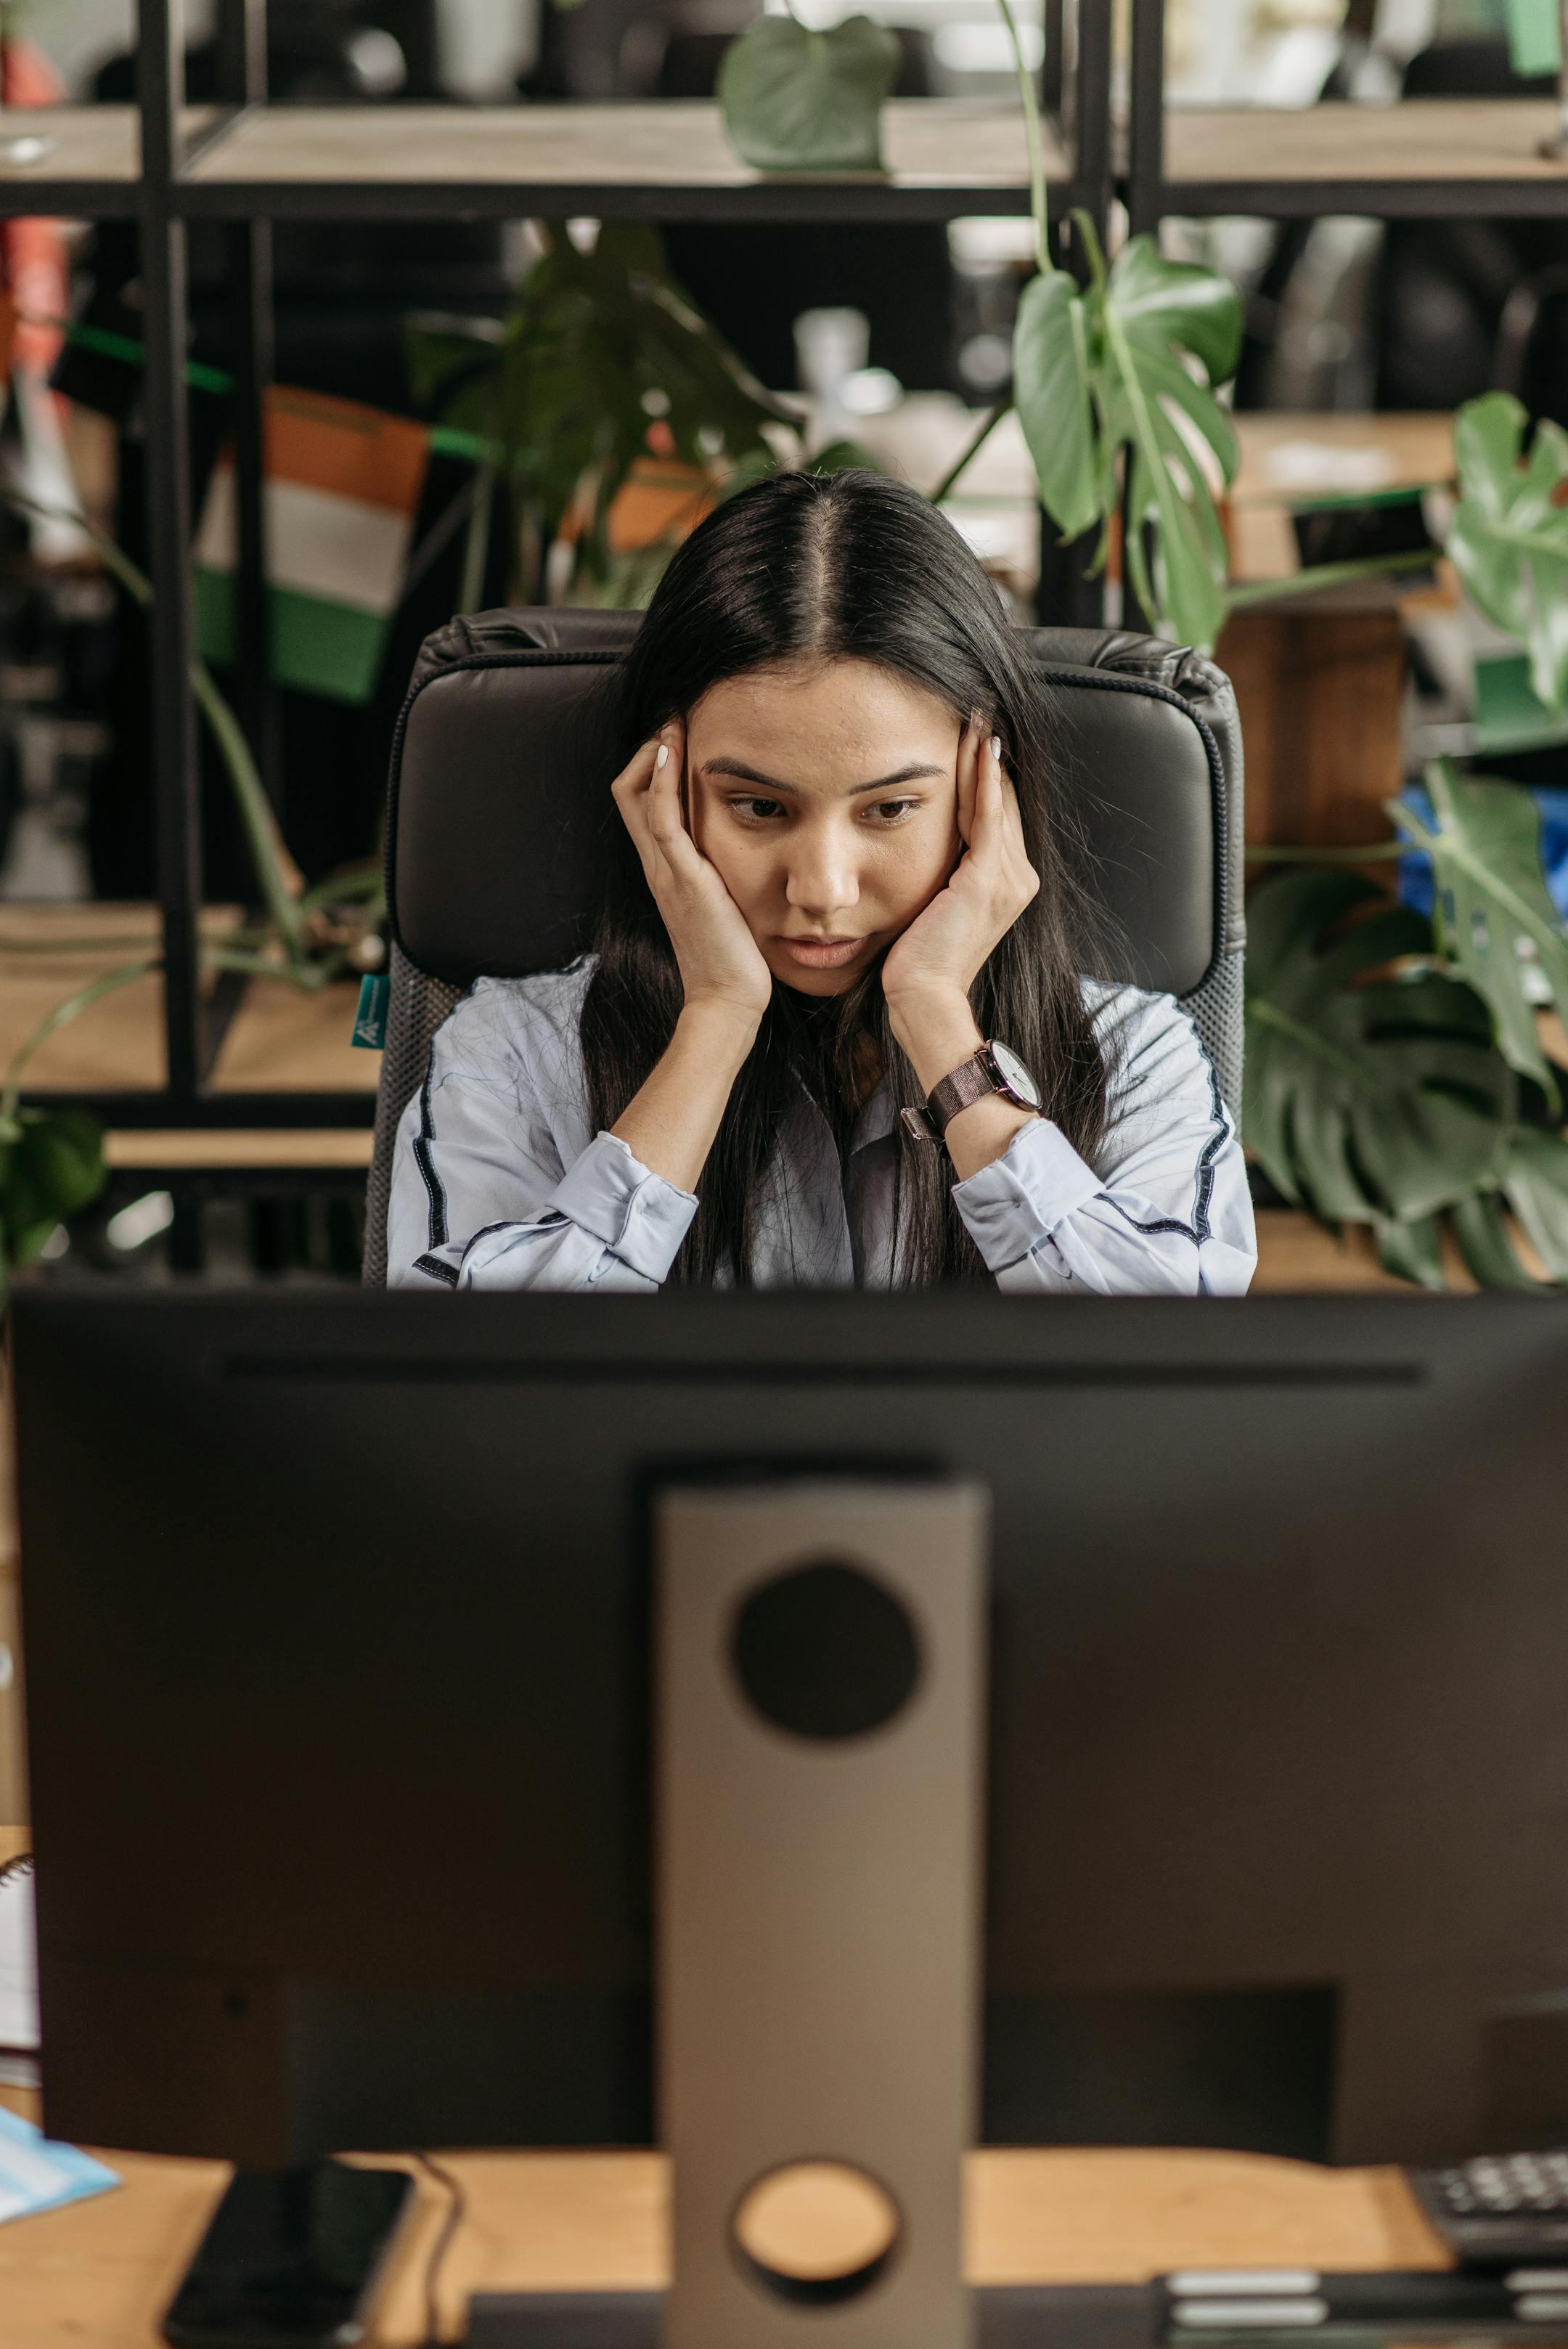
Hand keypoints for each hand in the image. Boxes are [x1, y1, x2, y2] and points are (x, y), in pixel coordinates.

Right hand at [611, 721, 773, 1031]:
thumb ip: (718, 870)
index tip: (680, 736)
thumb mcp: (722, 899)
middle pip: (627, 789)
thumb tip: (739, 845)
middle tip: (676, 719)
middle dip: (648, 747)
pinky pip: (661, 821)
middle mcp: (656, 864)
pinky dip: (662, 782)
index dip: (650, 764)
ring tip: (674, 723)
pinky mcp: (683, 879)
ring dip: (654, 753)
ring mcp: (665, 871)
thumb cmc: (732, 954)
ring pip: (637, 796)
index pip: (638, 801)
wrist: (728, 998)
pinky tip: (673, 753)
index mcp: (664, 868)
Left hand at [881, 724, 1038, 1018]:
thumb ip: (944, 876)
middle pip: (1004, 802)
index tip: (973, 736)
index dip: (988, 776)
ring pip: (997, 803)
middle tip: (976, 711)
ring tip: (976, 717)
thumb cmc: (918, 961)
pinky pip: (988, 818)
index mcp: (1007, 884)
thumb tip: (927, 850)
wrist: (924, 997)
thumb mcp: (935, 908)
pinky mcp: (987, 881)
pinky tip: (978, 748)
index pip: (999, 816)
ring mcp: (1008, 880)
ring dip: (986, 758)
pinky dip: (984, 781)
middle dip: (988, 757)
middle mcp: (1018, 878)